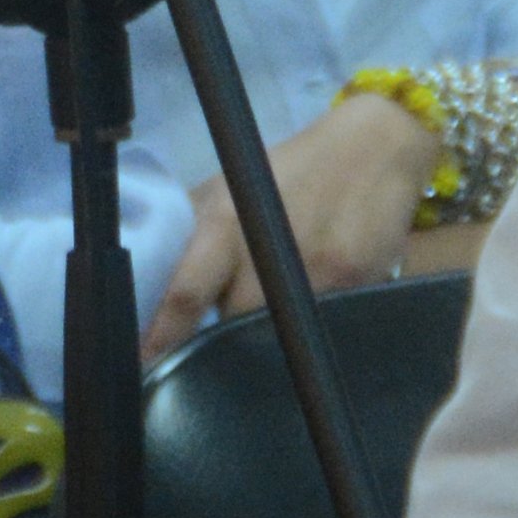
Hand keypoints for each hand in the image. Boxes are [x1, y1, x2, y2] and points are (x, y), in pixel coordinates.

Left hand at [144, 96, 438, 356]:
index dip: (162, 337)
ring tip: (264, 324)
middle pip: (231, 326)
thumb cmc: (291, 168)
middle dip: (216, 341)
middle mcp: (269, 251)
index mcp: (227, 222)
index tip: (143, 368)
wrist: (374, 149)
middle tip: (209, 349)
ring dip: (263, 338)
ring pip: (275, 335)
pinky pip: (319, 327)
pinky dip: (307, 328)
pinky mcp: (356, 286)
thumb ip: (192, 229)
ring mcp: (317, 273)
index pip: (186, 294)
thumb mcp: (231, 185)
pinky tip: (308, 315)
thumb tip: (147, 274)